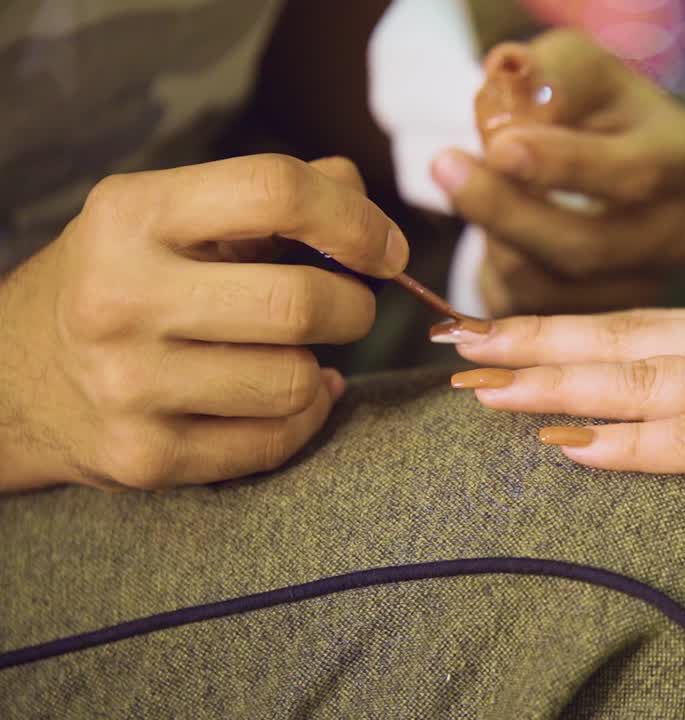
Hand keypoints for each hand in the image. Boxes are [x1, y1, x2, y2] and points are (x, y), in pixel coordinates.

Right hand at [0, 155, 408, 491]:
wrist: (13, 379)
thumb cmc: (125, 280)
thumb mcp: (173, 216)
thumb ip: (273, 196)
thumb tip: (359, 195)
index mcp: (133, 214)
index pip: (274, 190)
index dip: (354, 219)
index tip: (386, 249)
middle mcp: (122, 296)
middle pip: (300, 303)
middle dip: (354, 307)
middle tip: (347, 307)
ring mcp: (128, 384)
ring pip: (295, 381)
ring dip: (318, 367)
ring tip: (291, 353)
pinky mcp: (144, 457)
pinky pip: (275, 441)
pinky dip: (300, 418)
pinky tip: (280, 399)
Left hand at [431, 29, 684, 316]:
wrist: (588, 151)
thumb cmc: (582, 102)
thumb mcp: (571, 65)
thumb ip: (549, 77)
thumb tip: (513, 120)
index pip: (633, 173)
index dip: (565, 166)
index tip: (500, 147)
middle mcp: (677, 233)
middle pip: (589, 247)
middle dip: (508, 212)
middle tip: (444, 167)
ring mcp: (645, 287)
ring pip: (553, 289)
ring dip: (495, 241)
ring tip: (469, 190)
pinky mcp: (603, 322)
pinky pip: (535, 316)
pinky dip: (499, 275)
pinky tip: (492, 235)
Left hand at [444, 309, 684, 551]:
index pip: (649, 325)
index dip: (569, 329)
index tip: (503, 336)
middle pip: (629, 336)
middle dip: (537, 341)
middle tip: (459, 345)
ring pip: (649, 376)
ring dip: (560, 382)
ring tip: (483, 390)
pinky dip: (632, 442)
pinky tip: (573, 446)